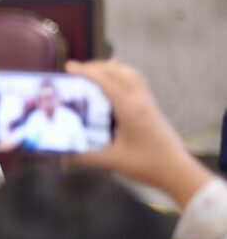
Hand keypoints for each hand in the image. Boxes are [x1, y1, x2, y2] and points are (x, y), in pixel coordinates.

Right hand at [66, 59, 211, 207]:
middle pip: (116, 72)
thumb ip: (84, 157)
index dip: (86, 72)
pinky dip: (123, 72)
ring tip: (92, 70)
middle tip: (74, 70)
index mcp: (129, 109)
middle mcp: (140, 99)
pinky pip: (137, 80)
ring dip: (109, 68)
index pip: (105, 82)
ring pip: (129, 73)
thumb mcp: (111, 161)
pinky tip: (117, 73)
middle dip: (95, 67)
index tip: (68, 67)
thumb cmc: (146, 165)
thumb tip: (61, 153)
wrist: (177, 171)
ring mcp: (148, 101)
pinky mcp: (152, 105)